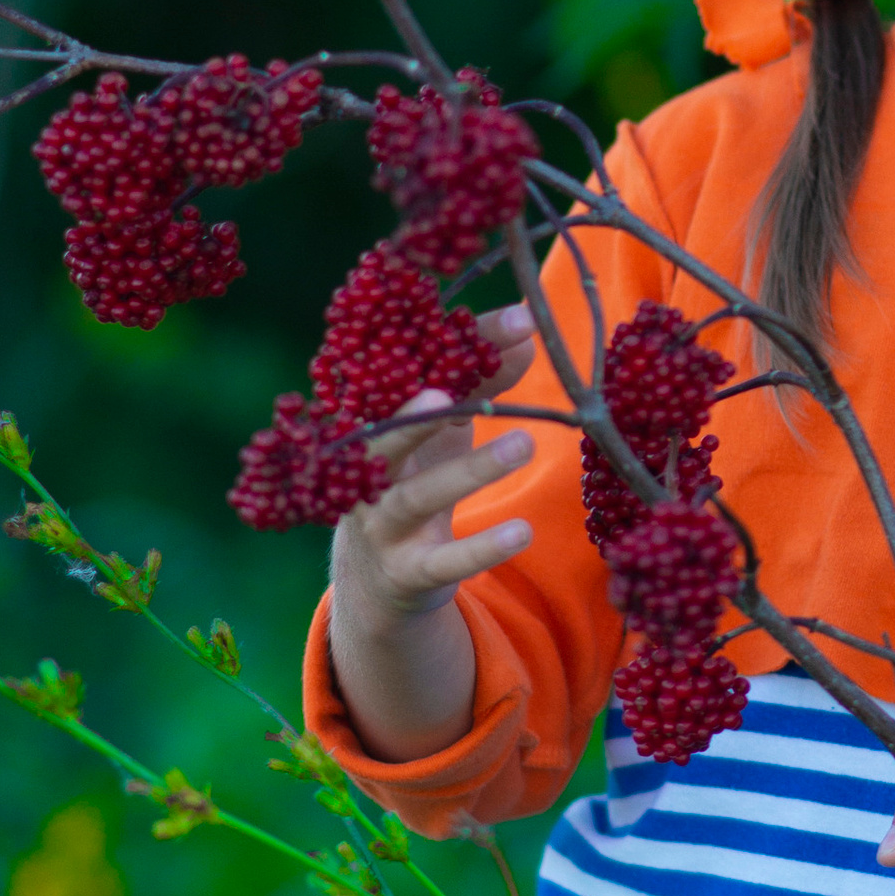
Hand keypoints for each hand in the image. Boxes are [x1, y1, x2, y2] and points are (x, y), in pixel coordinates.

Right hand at [326, 303, 537, 758]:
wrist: (379, 576)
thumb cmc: (416, 476)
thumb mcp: (445, 429)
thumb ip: (482, 381)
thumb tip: (528, 332)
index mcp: (372, 421)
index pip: (406, 374)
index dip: (458, 344)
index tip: (518, 319)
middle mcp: (367, 469)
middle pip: (386, 436)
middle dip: (418, 413)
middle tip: (455, 388)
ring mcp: (381, 523)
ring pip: (418, 496)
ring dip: (469, 470)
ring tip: (522, 445)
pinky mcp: (406, 571)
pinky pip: (444, 561)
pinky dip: (482, 548)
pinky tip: (522, 531)